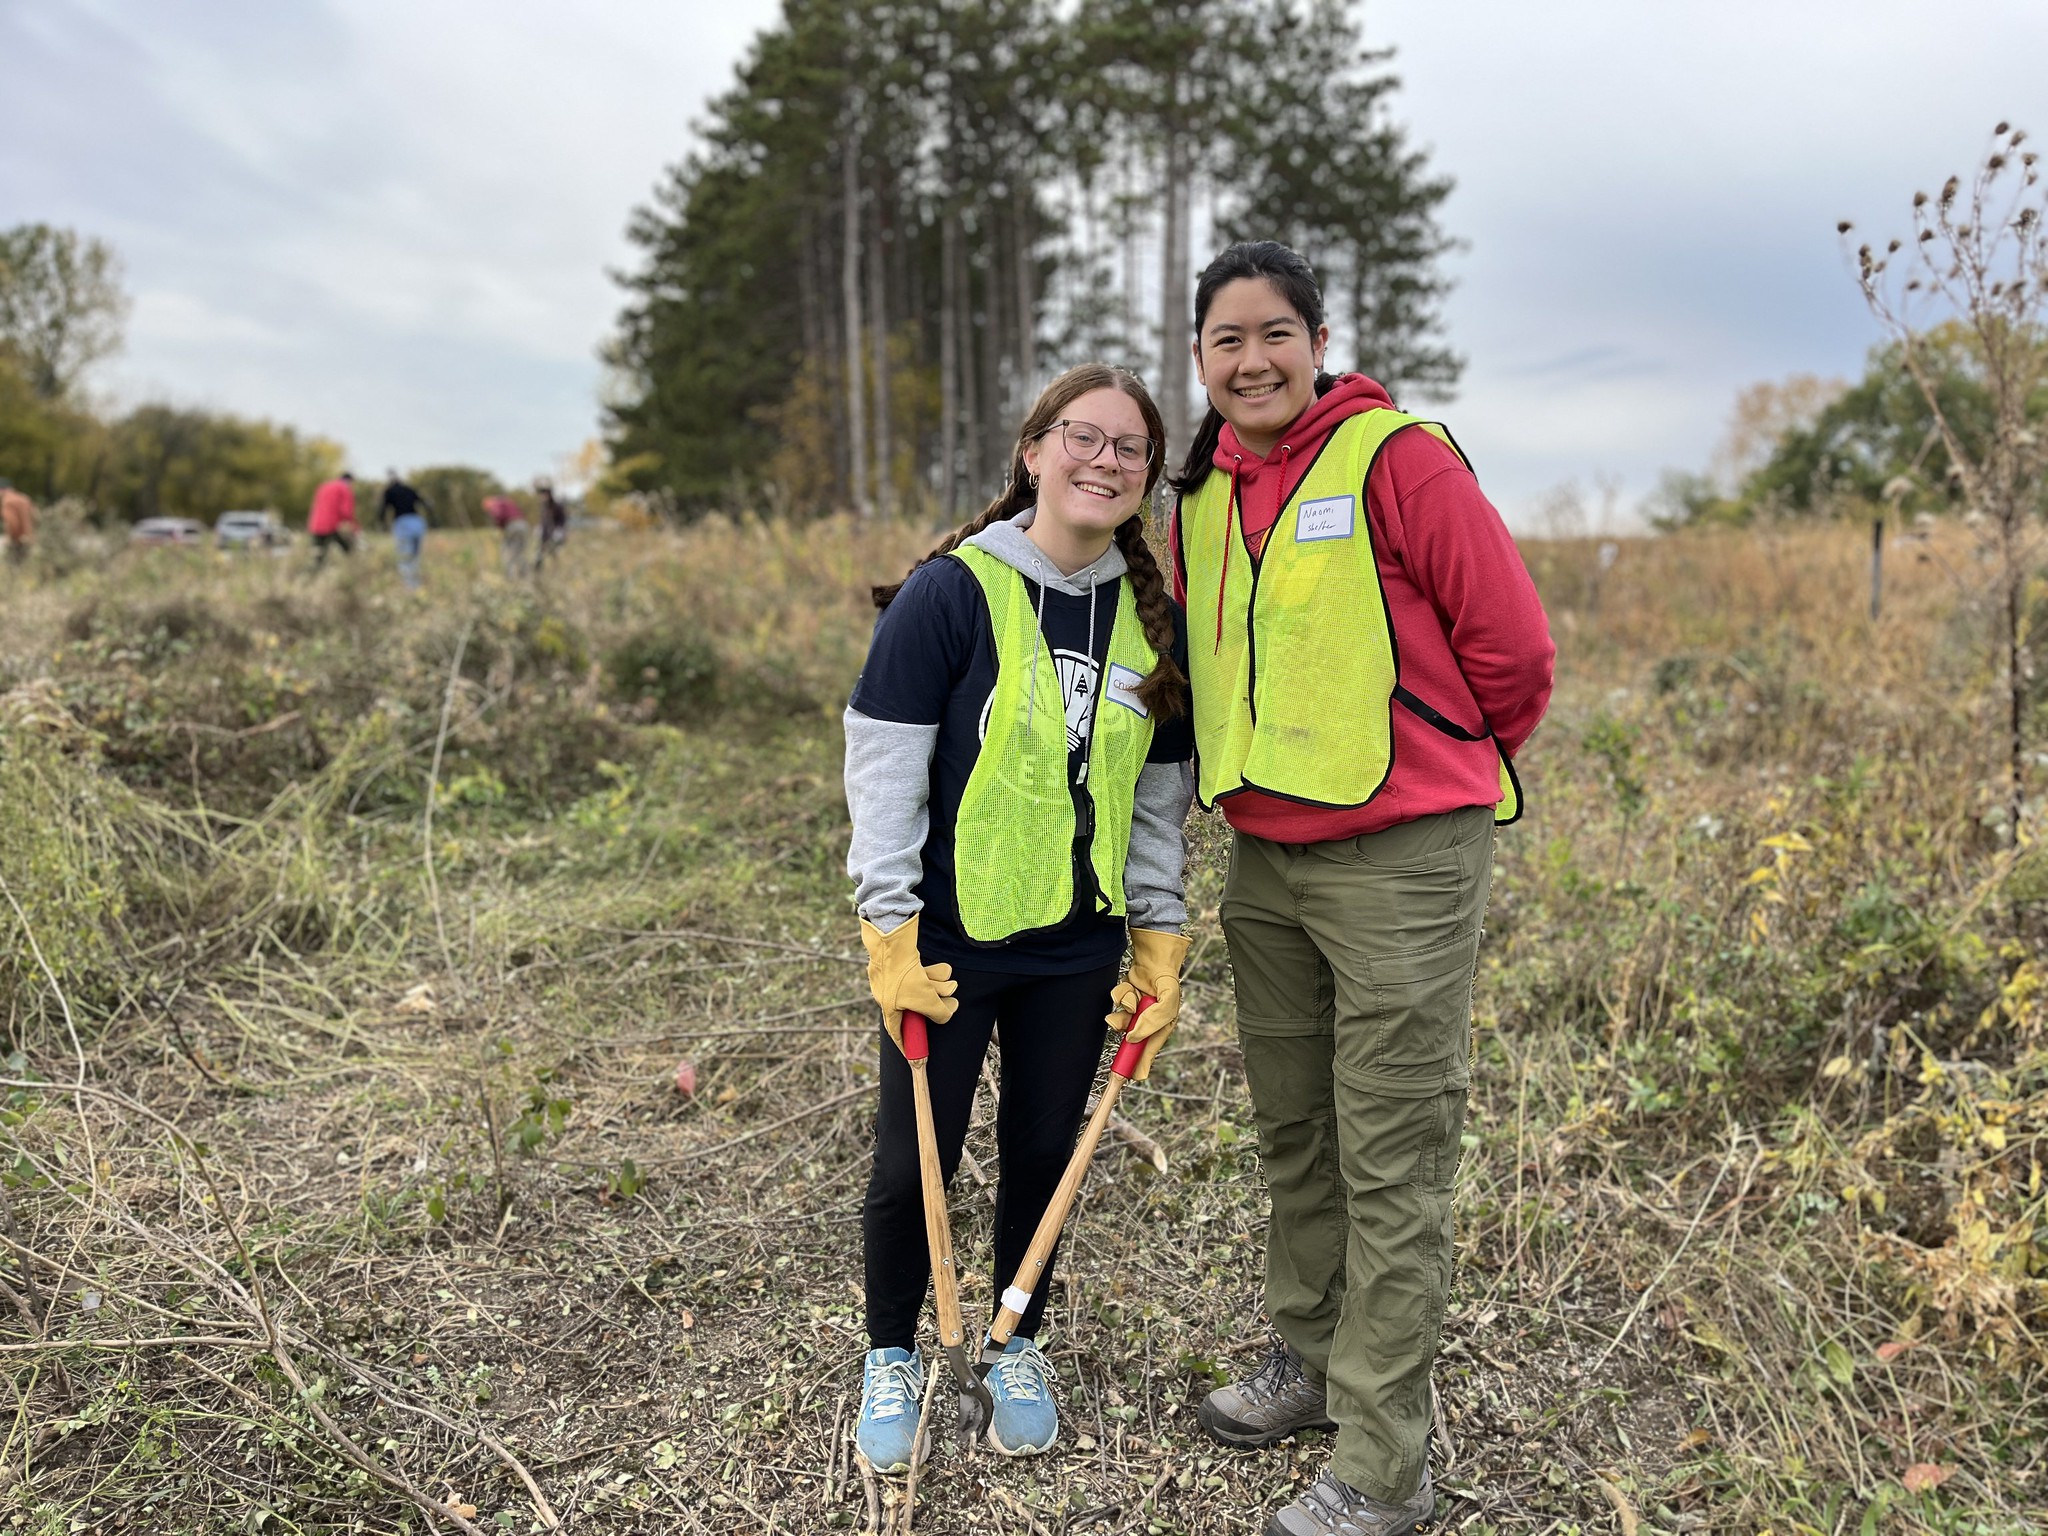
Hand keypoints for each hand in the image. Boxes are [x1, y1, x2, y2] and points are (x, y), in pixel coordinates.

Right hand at [859, 914, 958, 1056]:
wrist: (892, 939)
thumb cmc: (903, 973)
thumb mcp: (926, 999)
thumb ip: (939, 1013)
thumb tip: (946, 1014)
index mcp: (889, 1007)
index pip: (898, 1032)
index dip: (907, 1044)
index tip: (915, 1054)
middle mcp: (890, 993)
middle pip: (920, 1006)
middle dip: (936, 1001)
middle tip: (950, 1000)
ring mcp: (897, 977)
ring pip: (925, 988)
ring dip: (938, 985)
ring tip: (942, 979)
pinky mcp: (905, 962)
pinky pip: (924, 973)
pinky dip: (934, 972)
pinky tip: (938, 969)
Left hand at [1107, 928, 1189, 1081]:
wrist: (1155, 957)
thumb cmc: (1166, 982)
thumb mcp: (1167, 1004)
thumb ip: (1151, 1023)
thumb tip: (1133, 1039)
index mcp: (1160, 1028)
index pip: (1147, 1051)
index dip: (1138, 1064)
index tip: (1129, 1077)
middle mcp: (1146, 1022)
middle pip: (1129, 1038)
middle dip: (1125, 1029)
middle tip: (1124, 1021)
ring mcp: (1134, 1011)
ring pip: (1119, 1021)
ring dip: (1122, 1011)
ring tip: (1131, 999)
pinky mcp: (1124, 999)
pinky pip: (1115, 1004)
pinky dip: (1120, 996)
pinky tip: (1129, 989)